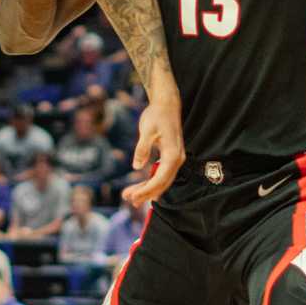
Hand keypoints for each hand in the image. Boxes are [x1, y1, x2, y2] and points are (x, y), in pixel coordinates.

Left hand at [124, 91, 184, 208]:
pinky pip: (161, 174)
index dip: (146, 190)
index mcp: (173, 154)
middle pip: (162, 183)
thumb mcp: (147, 130)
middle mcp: (177, 159)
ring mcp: (174, 159)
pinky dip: (150, 181)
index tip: (132, 196)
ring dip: (147, 189)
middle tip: (128, 199)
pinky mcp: (169, 157)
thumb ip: (142, 148)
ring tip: (130, 196)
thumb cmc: (157, 115)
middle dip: (145, 193)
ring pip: (161, 180)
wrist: (166, 104)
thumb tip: (137, 166)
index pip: (160, 179)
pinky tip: (140, 187)